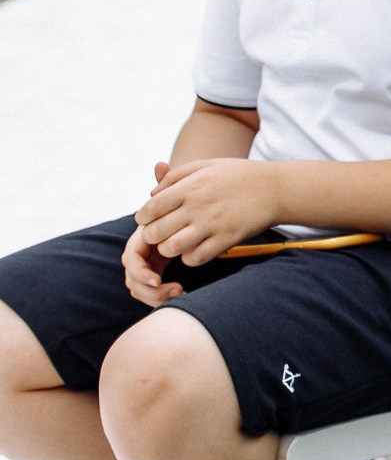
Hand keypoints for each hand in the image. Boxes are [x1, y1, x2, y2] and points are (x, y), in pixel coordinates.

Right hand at [122, 169, 184, 305]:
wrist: (191, 210)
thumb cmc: (183, 201)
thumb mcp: (178, 194)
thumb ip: (168, 182)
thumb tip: (160, 163)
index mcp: (141, 237)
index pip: (130, 260)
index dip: (140, 271)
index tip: (158, 278)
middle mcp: (140, 254)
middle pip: (132, 280)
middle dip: (150, 289)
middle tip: (175, 291)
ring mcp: (148, 266)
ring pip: (141, 290)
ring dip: (157, 296)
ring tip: (180, 292)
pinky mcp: (158, 274)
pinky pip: (154, 292)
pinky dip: (164, 295)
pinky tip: (184, 292)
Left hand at [135, 157, 283, 267]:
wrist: (277, 188)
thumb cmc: (239, 175)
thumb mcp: (207, 165)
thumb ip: (176, 175)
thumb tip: (152, 193)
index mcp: (191, 186)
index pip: (150, 208)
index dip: (143, 217)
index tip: (148, 219)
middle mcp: (198, 206)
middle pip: (156, 232)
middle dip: (151, 236)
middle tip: (160, 233)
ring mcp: (213, 224)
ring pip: (172, 248)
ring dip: (169, 248)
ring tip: (176, 242)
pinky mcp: (227, 239)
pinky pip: (196, 258)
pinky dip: (190, 257)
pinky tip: (195, 248)